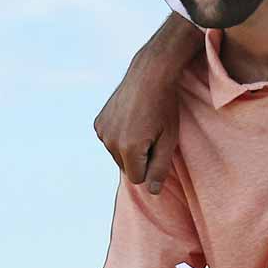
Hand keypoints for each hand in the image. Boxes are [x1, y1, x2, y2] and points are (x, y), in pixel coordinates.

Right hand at [95, 19, 197, 194]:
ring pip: (118, 156)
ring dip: (131, 148)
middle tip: (153, 133)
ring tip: (143, 124)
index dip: (152, 166)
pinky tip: (131, 119)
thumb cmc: (165, 108)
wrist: (149, 75)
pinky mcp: (98, 123)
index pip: (138, 178)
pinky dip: (121, 137)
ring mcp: (101, 131)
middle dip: (141, 158)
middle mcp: (109, 142)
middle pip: (127, 168)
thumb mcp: (169, 140)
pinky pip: (111, 141)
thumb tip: (152, 192)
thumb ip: (160, 168)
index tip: (160, 146)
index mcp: (128, 149)